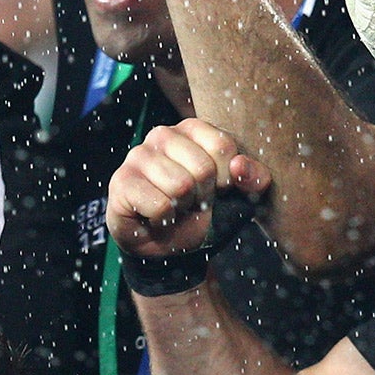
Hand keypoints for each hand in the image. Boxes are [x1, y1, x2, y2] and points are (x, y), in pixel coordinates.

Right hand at [107, 118, 272, 259]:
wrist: (163, 245)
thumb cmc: (197, 212)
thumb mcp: (235, 195)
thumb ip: (253, 178)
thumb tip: (240, 166)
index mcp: (192, 130)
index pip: (223, 147)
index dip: (225, 179)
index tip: (214, 189)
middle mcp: (162, 135)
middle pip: (202, 168)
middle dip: (202, 196)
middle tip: (189, 202)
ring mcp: (138, 156)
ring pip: (180, 186)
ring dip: (181, 208)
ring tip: (171, 208)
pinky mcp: (121, 181)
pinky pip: (159, 205)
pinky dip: (162, 220)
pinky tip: (153, 216)